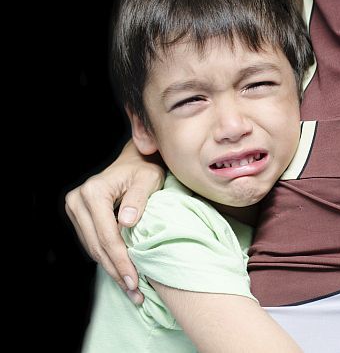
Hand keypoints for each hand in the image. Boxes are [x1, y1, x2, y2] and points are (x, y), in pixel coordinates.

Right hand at [65, 140, 164, 302]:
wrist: (134, 161)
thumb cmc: (145, 170)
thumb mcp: (148, 180)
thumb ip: (139, 199)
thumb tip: (127, 222)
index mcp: (94, 193)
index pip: (108, 235)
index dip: (121, 261)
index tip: (135, 281)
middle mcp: (78, 200)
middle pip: (97, 246)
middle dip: (116, 271)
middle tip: (134, 294)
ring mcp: (75, 208)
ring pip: (92, 248)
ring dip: (111, 270)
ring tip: (131, 290)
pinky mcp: (78, 216)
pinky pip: (92, 243)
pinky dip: (106, 259)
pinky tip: (121, 273)